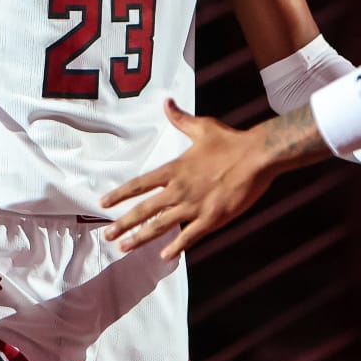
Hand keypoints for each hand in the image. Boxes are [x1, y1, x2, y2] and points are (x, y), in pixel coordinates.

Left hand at [100, 99, 275, 259]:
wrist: (257, 156)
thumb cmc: (231, 140)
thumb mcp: (202, 127)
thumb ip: (180, 119)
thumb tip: (166, 103)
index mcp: (174, 169)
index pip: (139, 184)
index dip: (120, 195)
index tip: (103, 203)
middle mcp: (179, 189)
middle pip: (144, 210)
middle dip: (123, 224)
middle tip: (107, 235)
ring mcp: (194, 206)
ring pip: (161, 226)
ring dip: (141, 238)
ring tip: (124, 248)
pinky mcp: (212, 218)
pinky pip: (189, 237)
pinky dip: (176, 247)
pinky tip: (164, 257)